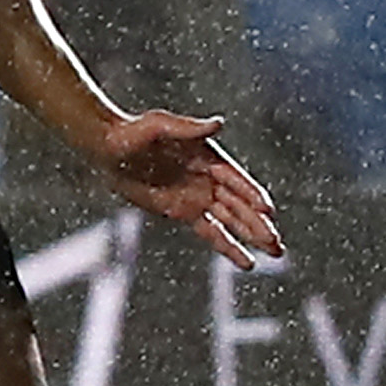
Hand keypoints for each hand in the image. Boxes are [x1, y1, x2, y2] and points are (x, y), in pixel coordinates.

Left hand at [89, 110, 282, 270]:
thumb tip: (219, 123)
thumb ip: (188, 128)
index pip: (236, 179)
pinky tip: (247, 262)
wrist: (107, 148)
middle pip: (240, 205)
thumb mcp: (159, 126)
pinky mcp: (183, 211)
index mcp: (208, 156)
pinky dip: (229, 247)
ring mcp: (197, 196)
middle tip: (278, 243)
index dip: (252, 194)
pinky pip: (211, 232)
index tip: (267, 210)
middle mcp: (208, 178)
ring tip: (276, 253)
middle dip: (260, 224)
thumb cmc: (132, 132)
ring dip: (253, 236)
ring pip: (232, 221)